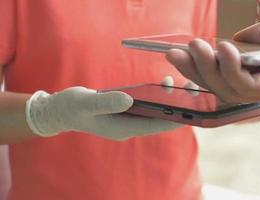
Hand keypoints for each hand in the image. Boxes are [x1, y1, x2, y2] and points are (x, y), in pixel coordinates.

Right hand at [26, 80, 180, 140]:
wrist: (60, 111)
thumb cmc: (72, 107)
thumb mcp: (87, 102)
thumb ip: (107, 102)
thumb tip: (130, 100)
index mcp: (123, 128)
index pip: (155, 125)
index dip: (175, 118)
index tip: (192, 108)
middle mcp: (130, 126)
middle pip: (160, 119)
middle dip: (178, 107)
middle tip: (194, 90)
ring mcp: (129, 120)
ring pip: (156, 112)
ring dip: (171, 100)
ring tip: (184, 84)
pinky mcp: (127, 111)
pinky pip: (148, 106)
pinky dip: (159, 96)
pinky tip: (165, 83)